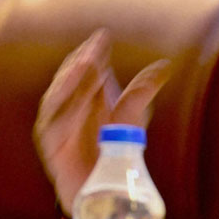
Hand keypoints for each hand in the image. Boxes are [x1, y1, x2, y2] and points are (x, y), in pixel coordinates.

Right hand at [33, 28, 171, 216]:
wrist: (105, 181)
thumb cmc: (117, 145)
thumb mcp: (133, 114)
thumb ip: (144, 89)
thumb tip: (165, 64)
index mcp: (88, 91)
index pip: (89, 65)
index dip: (95, 51)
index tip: (103, 36)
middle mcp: (70, 102)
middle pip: (71, 77)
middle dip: (82, 62)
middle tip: (94, 49)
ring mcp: (59, 121)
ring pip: (58, 97)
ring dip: (71, 81)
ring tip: (84, 66)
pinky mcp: (53, 144)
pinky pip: (55, 127)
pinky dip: (66, 114)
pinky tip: (77, 103)